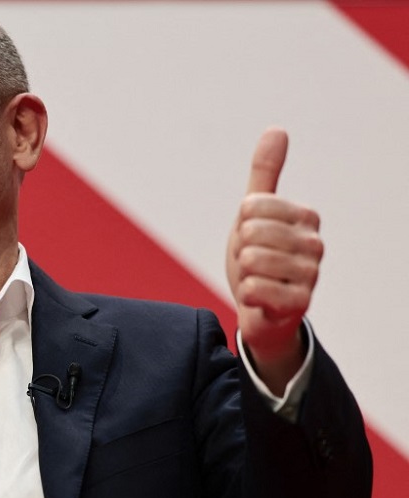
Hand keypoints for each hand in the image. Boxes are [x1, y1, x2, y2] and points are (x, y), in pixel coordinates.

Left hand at [226, 128, 322, 392]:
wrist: (260, 309)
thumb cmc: (257, 258)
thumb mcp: (253, 213)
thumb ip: (264, 174)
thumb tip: (277, 130)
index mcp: (305, 216)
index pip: (252, 206)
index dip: (240, 225)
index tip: (251, 238)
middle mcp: (315, 243)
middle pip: (250, 233)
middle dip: (241, 251)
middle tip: (252, 263)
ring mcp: (311, 274)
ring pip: (251, 260)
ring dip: (243, 274)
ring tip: (257, 280)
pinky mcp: (301, 302)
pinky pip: (254, 289)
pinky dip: (247, 295)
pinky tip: (260, 298)